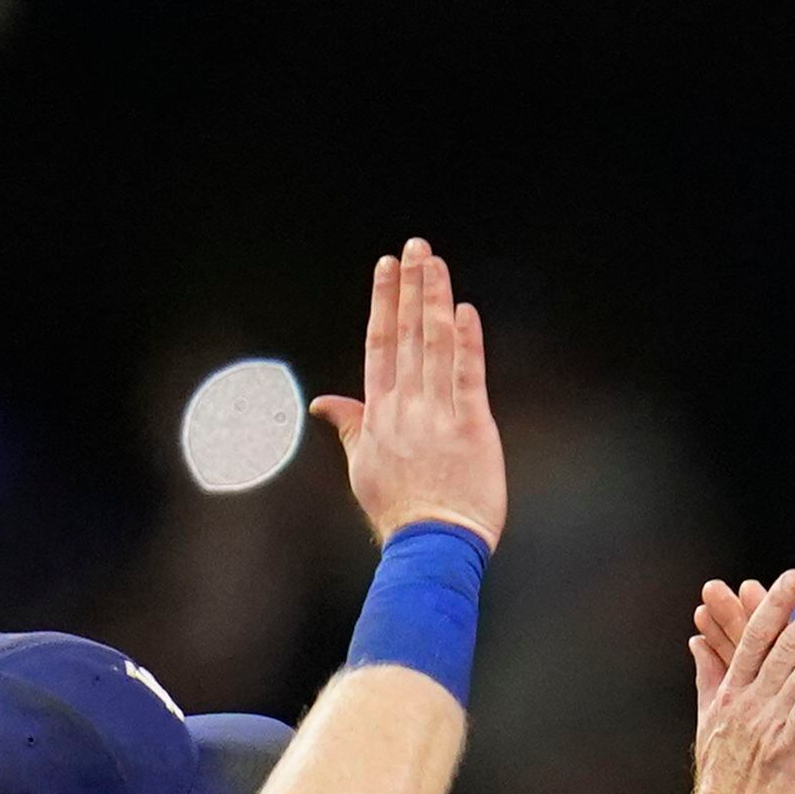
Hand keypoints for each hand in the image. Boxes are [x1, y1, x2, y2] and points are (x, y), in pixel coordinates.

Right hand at [315, 239, 506, 550]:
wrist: (430, 547)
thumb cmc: (400, 513)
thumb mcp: (363, 468)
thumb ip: (350, 426)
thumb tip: (323, 402)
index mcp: (378, 413)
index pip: (379, 344)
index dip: (384, 303)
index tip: (386, 268)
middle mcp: (404, 406)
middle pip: (407, 334)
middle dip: (411, 287)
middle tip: (416, 246)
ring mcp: (436, 415)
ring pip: (434, 345)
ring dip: (435, 300)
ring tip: (436, 263)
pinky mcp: (471, 428)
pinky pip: (468, 376)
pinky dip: (466, 342)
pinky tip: (465, 310)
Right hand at [686, 571, 794, 793]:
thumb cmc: (725, 785)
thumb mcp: (705, 724)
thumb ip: (706, 681)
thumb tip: (698, 645)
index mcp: (731, 694)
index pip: (754, 640)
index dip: (772, 606)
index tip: (792, 578)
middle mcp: (748, 702)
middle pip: (782, 643)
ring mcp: (767, 722)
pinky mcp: (785, 746)